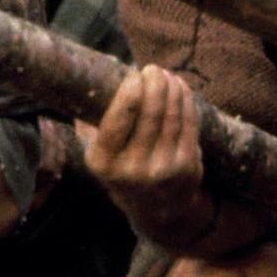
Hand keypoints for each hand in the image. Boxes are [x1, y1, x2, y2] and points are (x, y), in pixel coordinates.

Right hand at [85, 65, 212, 249]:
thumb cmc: (120, 167)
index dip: (130, 91)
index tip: (134, 74)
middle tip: (153, 69)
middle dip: (154, 84)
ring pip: (171, 116)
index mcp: (103, 162)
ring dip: (171, 88)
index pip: (118, 119)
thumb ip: (89, 122)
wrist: (153, 207)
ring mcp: (162, 169)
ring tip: (166, 75)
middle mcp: (132, 169)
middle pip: (150, 113)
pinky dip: (186, 100)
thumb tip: (87, 82)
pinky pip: (189, 124)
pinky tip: (180, 88)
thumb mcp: (96, 153)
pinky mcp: (187, 166)